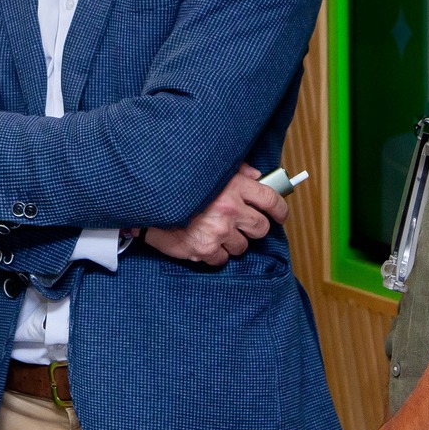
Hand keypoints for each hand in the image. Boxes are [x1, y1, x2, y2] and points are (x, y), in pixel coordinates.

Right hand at [141, 164, 285, 264]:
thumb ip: (237, 171)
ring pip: (242, 246)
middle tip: (241, 224)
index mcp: (234, 187)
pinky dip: (214, 254)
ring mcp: (218, 232)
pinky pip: (222, 259)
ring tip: (214, 231)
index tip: (279, 215)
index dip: (280, 210)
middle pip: (261, 228)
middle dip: (253, 227)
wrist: (148, 201)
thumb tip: (257, 177)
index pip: (271, 200)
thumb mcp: (211, 169)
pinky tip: (203, 241)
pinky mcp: (205, 250)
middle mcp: (230, 210)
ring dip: (232, 242)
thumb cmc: (178, 184)